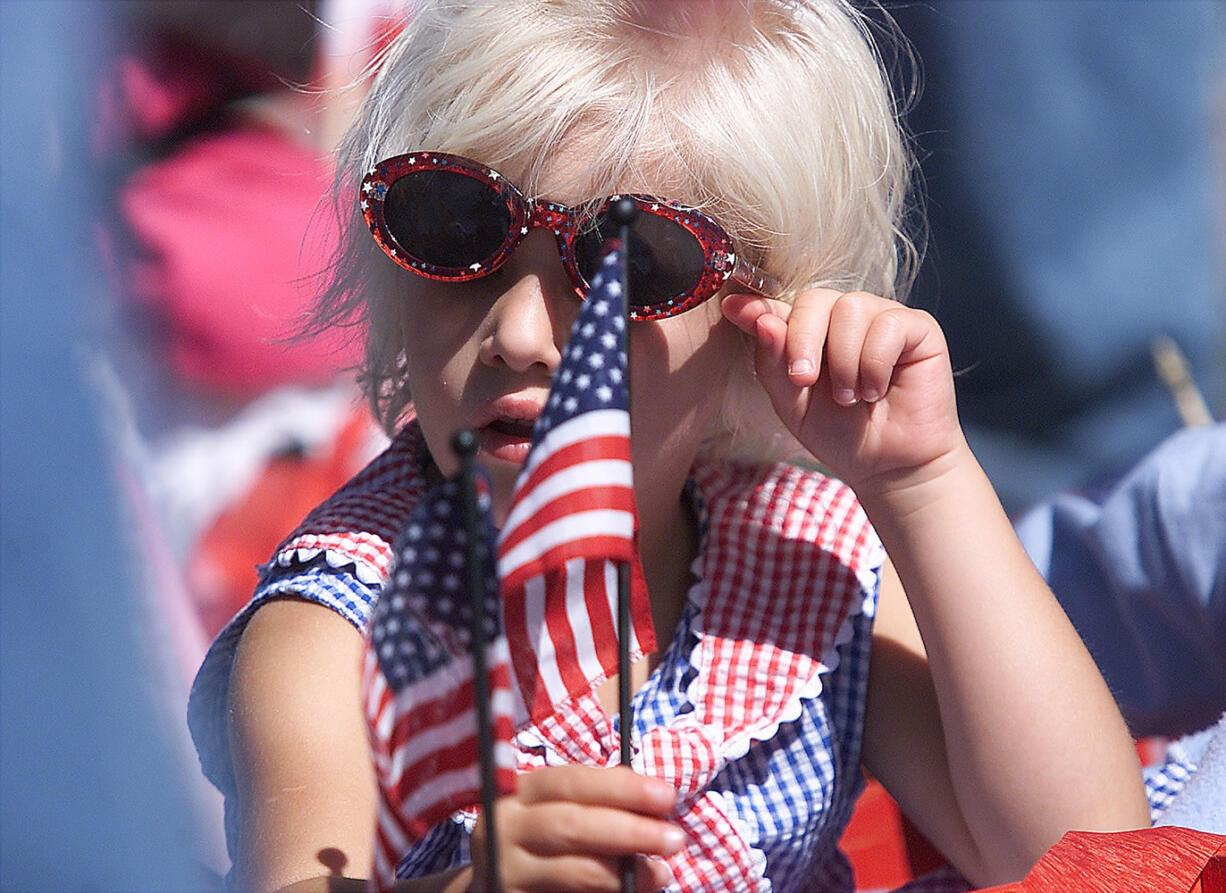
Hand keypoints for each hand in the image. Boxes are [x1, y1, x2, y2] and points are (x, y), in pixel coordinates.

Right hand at [469, 765, 680, 891]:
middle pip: (572, 824)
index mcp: (520, 792)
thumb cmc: (540, 840)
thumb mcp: (558, 811)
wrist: (495, 881)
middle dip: (629, 830)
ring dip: (623, 873)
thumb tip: (656, 809)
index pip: (572, 781)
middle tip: (674, 839)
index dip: (622, 788)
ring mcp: (505, 869)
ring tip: (660, 874)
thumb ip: (597, 806)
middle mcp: (504, 826)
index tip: (666, 796)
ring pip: (571, 870)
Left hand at [722, 289, 963, 493]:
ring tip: (850, 397)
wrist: (887, 466)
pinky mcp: (916, 328)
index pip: (780, 306)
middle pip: (814, 299)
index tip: (732, 309)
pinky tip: (876, 391)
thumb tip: (761, 320)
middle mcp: (843, 318)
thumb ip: (773, 363)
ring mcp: (880, 318)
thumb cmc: (840, 433)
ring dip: (845, 361)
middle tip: (804, 381)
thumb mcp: (793, 403)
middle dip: (802, 339)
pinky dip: (875, 363)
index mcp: (809, 332)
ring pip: (851, 308)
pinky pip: (888, 324)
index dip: (757, 305)